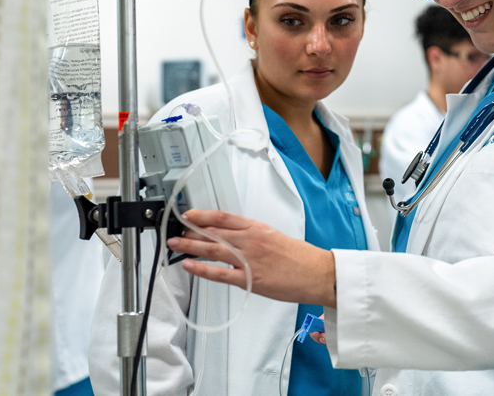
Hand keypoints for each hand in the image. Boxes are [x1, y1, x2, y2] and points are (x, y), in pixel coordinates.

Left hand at [167, 209, 338, 307]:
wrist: (318, 274)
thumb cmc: (301, 258)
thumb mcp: (276, 236)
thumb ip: (253, 236)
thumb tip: (233, 238)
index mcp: (257, 227)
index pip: (223, 217)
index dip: (202, 215)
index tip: (188, 216)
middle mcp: (251, 240)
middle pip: (213, 232)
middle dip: (191, 232)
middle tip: (175, 231)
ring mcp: (249, 259)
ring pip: (213, 250)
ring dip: (190, 247)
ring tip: (175, 245)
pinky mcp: (251, 279)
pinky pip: (220, 274)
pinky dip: (202, 269)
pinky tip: (189, 266)